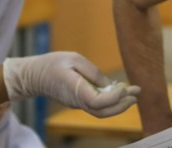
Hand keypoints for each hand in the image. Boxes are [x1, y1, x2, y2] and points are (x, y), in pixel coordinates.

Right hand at [2, 52, 139, 117]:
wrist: (34, 75)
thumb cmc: (53, 64)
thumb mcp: (73, 59)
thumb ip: (93, 72)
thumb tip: (109, 85)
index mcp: (75, 90)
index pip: (98, 102)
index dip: (114, 97)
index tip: (124, 85)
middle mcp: (77, 101)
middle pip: (103, 112)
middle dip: (122, 105)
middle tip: (137, 93)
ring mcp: (78, 103)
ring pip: (101, 111)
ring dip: (119, 104)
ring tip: (133, 93)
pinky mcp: (79, 101)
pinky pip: (97, 106)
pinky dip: (111, 101)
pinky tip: (120, 90)